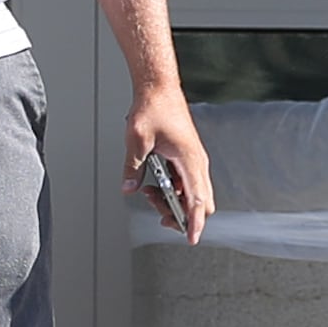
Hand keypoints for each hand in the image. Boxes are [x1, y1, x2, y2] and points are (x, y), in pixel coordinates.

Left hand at [127, 85, 212, 243]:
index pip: (197, 200)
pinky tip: (152, 185)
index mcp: (190, 160)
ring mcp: (192, 160)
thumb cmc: (154, 108)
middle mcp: (196, 162)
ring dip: (172, 200)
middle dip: (181, 215)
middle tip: (160, 216)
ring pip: (191, 193)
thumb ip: (133, 167)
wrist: (159, 87)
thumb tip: (129, 188)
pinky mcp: (185, 157)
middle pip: (199, 202)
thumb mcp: (136, 140)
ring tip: (149, 194)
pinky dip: (171, 189)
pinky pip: (183, 182)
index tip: (191, 239)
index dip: (195, 223)